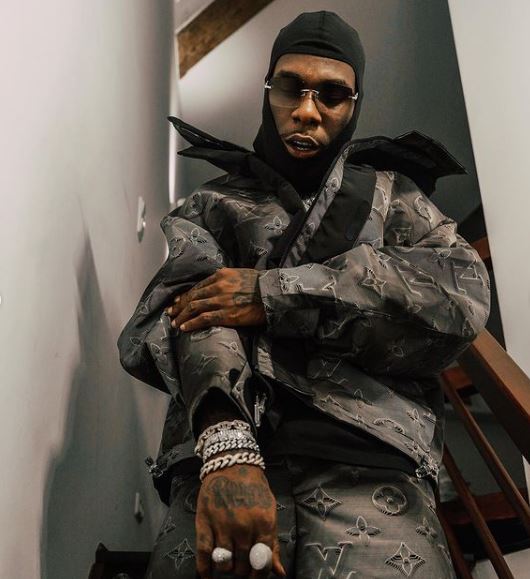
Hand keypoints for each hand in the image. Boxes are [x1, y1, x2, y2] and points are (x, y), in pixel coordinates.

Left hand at [166, 268, 265, 331]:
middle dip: (179, 306)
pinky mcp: (226, 314)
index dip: (186, 295)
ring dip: (182, 316)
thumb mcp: (239, 274)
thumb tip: (215, 285)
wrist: (272, 294)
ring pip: (194, 308)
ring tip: (175, 323)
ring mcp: (221, 301)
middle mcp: (218, 286)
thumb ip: (225, 279)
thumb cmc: (259, 284)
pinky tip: (184, 328)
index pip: (197, 286)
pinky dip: (192, 324)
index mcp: (221, 275)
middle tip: (171, 313)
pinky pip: (204, 319)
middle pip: (193, 297)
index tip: (178, 301)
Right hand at [195, 463, 285, 577]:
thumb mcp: (269, 510)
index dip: (259, 575)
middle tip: (242, 567)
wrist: (232, 463)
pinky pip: (203, 554)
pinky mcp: (204, 522)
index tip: (256, 576)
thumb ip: (272, 542)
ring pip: (225, 564)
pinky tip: (208, 577)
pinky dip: (205, 571)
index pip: (263, 562)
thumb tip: (280, 573)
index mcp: (264, 523)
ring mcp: (223, 525)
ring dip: (227, 569)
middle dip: (243, 571)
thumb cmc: (253, 487)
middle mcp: (244, 526)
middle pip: (243, 566)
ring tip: (229, 564)